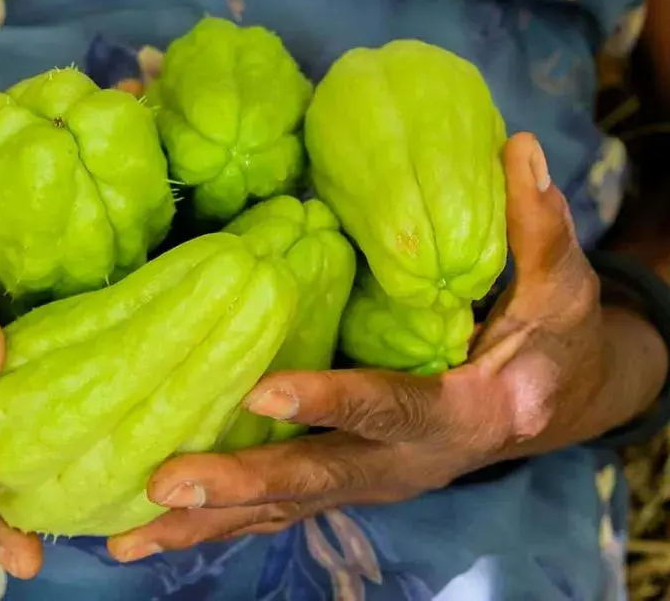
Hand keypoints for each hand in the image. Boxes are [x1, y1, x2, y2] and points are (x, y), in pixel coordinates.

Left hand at [107, 132, 663, 561]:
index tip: (262, 390)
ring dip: (206, 524)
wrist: (550, 407)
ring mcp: (367, 481)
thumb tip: (518, 149)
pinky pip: (275, 511)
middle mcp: (403, 465)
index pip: (390, 407)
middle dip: (239, 484)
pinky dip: (215, 523)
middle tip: (162, 482)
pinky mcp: (341, 482)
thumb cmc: (554, 343)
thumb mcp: (562, 289)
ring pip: (282, 511)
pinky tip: (151, 532)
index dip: (331, 401)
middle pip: (315, 480)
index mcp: (458, 416)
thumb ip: (539, 231)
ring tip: (126, 540)